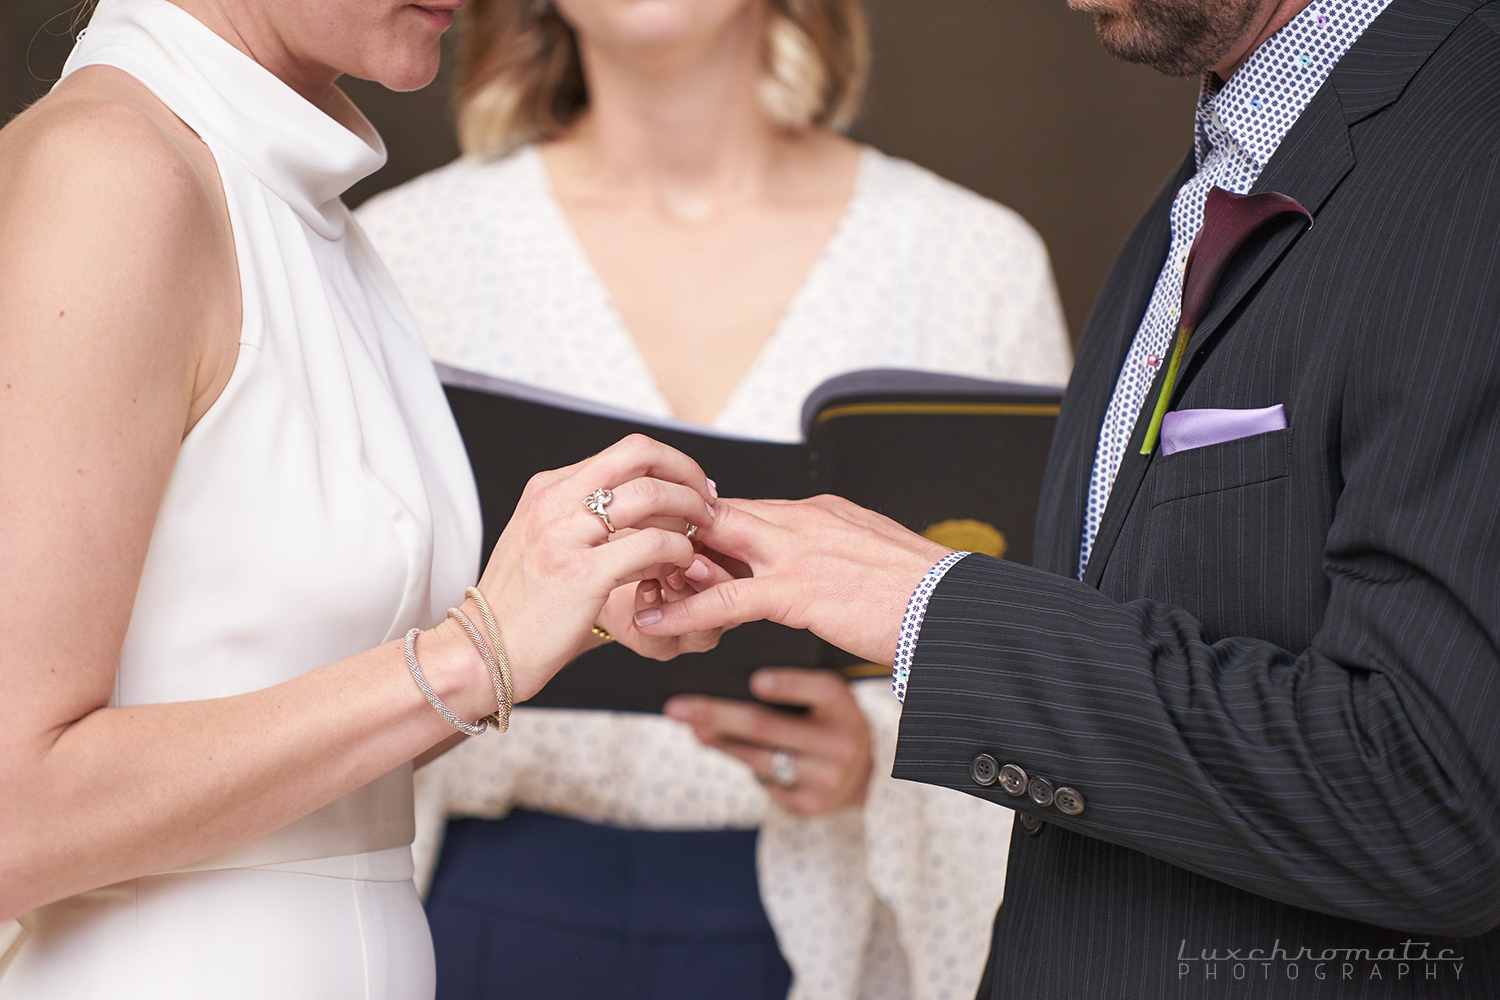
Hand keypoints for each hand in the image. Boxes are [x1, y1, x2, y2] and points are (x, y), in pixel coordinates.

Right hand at [471, 434, 718, 701]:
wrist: (483, 652)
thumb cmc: (523, 609)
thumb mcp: (545, 545)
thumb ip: (586, 522)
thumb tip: (648, 514)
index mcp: (547, 489)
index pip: (626, 451)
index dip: (671, 464)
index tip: (694, 488)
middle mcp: (552, 501)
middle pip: (640, 455)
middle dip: (687, 473)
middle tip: (709, 503)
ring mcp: (564, 534)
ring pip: (651, 495)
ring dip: (690, 511)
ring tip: (702, 536)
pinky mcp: (581, 572)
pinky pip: (651, 543)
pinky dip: (679, 550)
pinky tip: (682, 565)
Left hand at [632, 496, 949, 663]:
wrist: (958, 609)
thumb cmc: (922, 595)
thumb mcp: (869, 560)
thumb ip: (830, 557)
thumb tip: (814, 572)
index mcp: (818, 512)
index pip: (743, 508)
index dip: (702, 527)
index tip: (671, 544)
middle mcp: (802, 520)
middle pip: (716, 514)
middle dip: (673, 535)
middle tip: (634, 556)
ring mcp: (798, 551)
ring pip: (711, 546)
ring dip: (666, 568)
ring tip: (630, 589)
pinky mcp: (798, 590)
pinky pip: (725, 596)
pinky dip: (685, 609)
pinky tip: (655, 622)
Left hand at [664, 668, 873, 815]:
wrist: (863, 775)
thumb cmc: (828, 722)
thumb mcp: (825, 701)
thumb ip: (793, 691)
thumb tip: (726, 688)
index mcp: (845, 708)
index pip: (820, 691)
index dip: (790, 686)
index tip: (756, 681)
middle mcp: (841, 744)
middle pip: (767, 728)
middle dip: (716, 715)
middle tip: (676, 708)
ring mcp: (826, 780)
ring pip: (756, 758)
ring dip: (718, 742)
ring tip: (692, 727)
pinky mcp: (809, 806)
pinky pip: (764, 783)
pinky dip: (742, 763)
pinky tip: (727, 748)